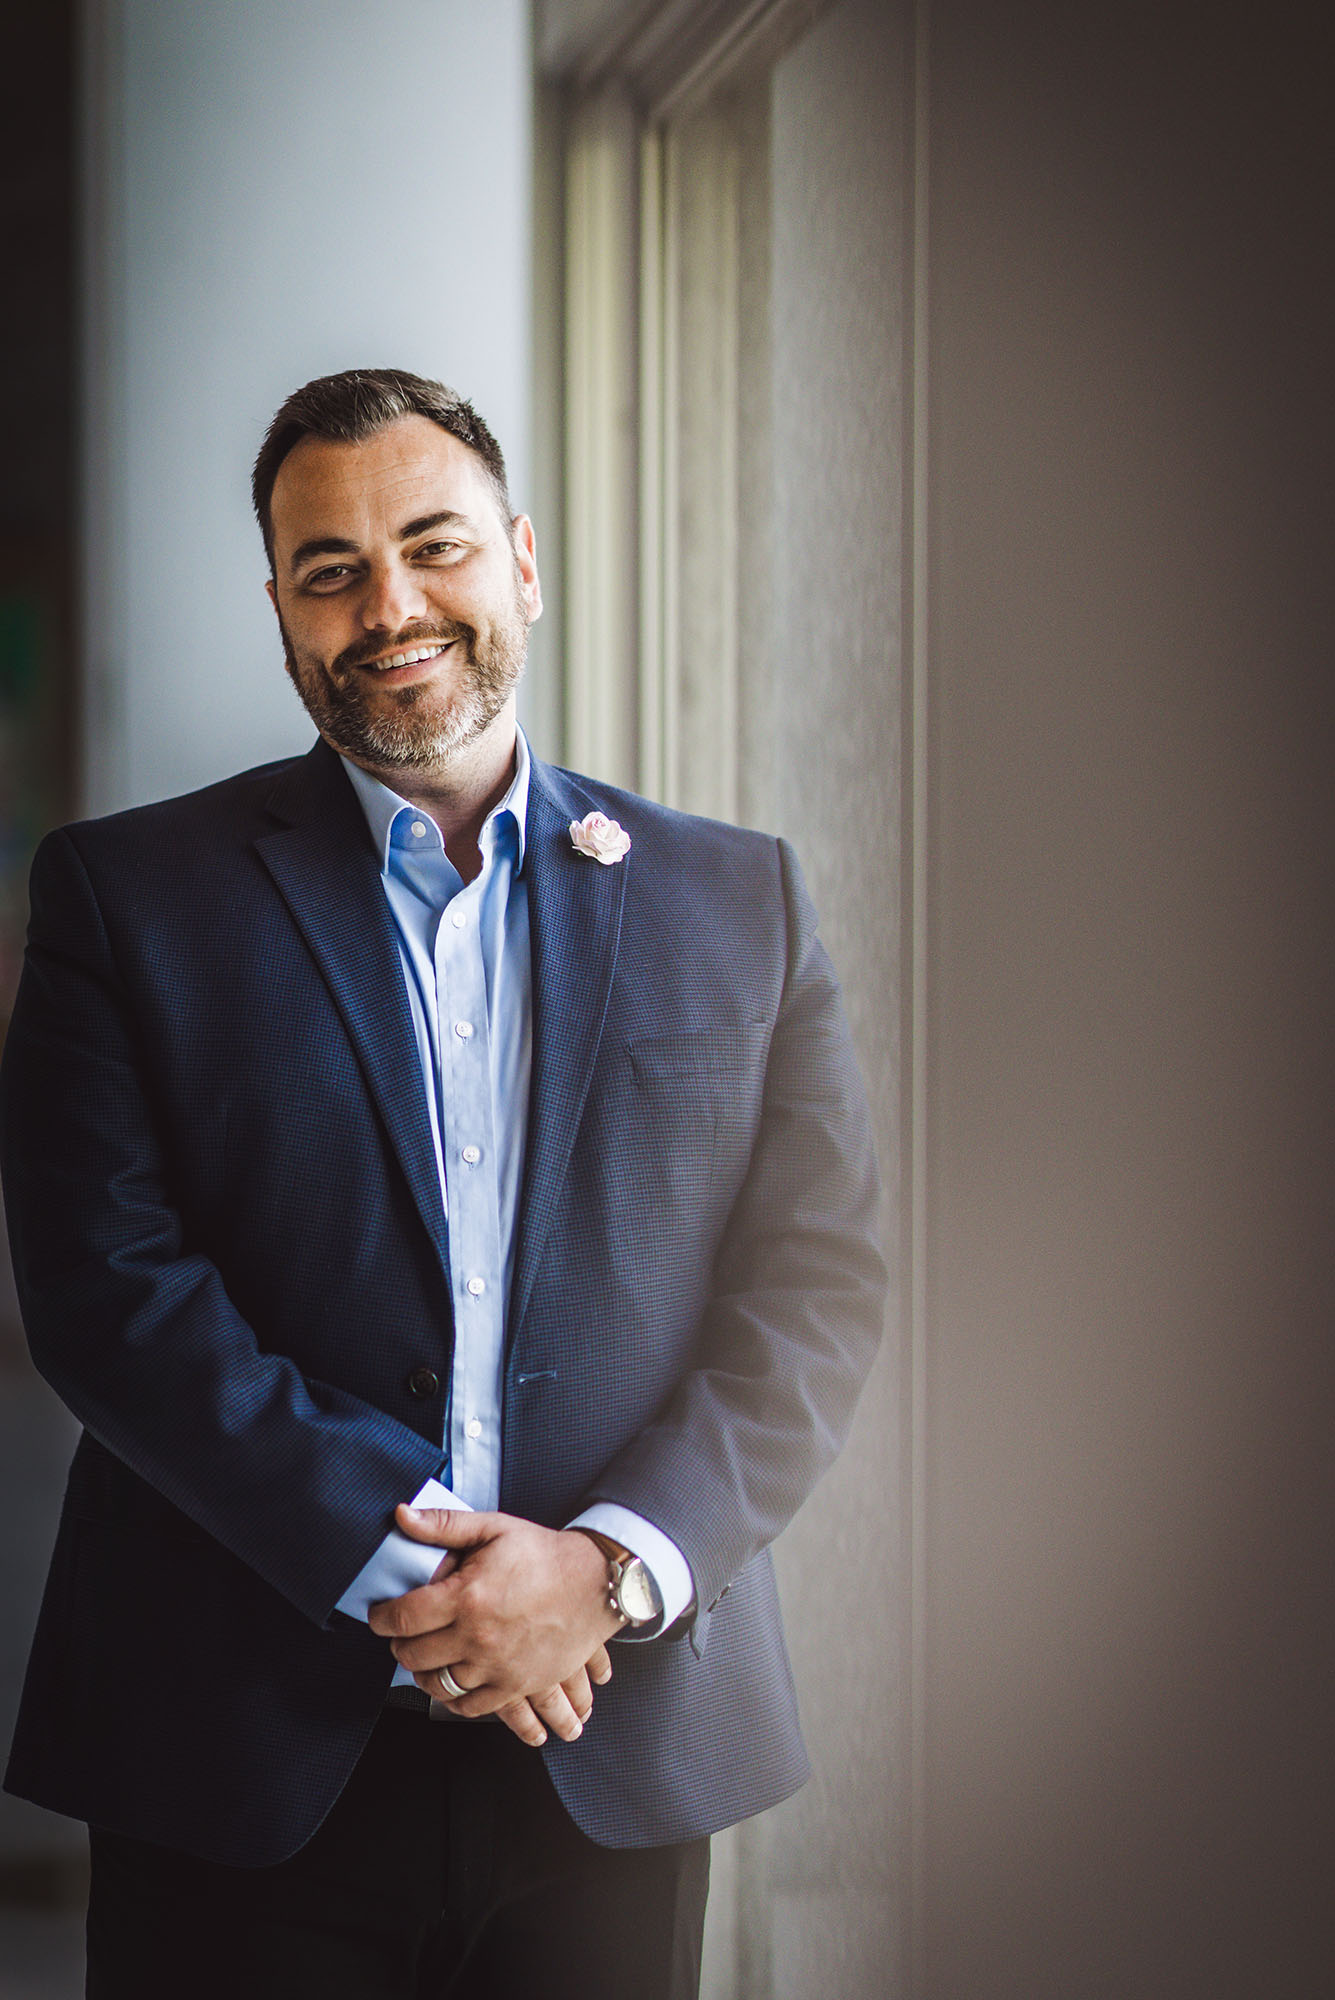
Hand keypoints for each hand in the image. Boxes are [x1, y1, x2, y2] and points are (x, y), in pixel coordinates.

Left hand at [369, 1506, 622, 1732]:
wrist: (596, 1584)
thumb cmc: (545, 1554)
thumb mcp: (494, 1528)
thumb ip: (443, 1525)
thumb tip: (401, 1516)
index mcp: (467, 1596)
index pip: (402, 1617)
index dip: (381, 1617)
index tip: (379, 1615)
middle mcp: (478, 1637)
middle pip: (413, 1654)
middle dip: (398, 1644)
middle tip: (401, 1635)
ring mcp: (497, 1666)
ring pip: (437, 1684)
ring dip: (422, 1672)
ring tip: (423, 1658)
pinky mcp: (516, 1686)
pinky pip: (470, 1706)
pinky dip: (453, 1699)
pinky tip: (451, 1682)